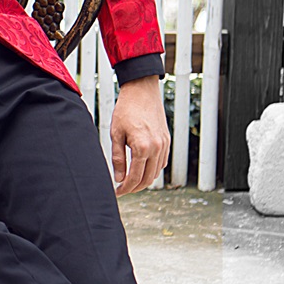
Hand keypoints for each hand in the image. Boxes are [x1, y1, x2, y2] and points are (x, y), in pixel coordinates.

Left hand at [110, 75, 169, 194]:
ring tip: (129, 180)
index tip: (117, 192)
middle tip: (122, 189)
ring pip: (156, 172)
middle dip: (134, 188)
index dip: (125, 188)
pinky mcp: (167, 140)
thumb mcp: (116, 134)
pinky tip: (141, 168)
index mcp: (143, 147)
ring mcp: (164, 145)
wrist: (142, 91)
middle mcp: (157, 148)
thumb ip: (118, 159)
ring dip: (144, 179)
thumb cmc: (125, 110)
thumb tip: (119, 178)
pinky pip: (161, 162)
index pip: (135, 177)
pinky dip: (152, 169)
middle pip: (147, 179)